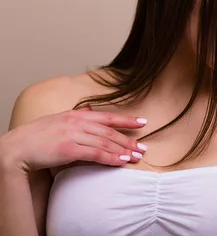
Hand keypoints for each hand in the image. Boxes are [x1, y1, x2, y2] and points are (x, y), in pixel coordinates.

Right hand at [0, 107, 147, 173]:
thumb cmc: (38, 135)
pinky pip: (95, 153)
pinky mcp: (69, 149)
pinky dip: (110, 157)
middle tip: (143, 148)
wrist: (18, 147)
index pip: (108, 116)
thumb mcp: (60, 120)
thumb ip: (77, 117)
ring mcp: (74, 135)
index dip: (127, 120)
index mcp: (77, 115)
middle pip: (110, 132)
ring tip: (136, 157)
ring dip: (123, 150)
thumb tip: (90, 110)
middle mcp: (78, 122)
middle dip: (129, 140)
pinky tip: (120, 162)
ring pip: (106, 142)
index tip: (143, 122)